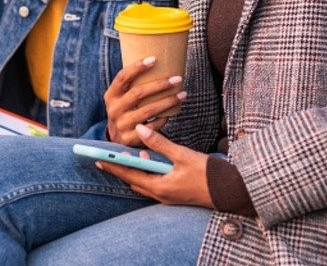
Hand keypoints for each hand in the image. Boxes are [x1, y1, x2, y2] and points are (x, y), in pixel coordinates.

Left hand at [96, 124, 211, 206]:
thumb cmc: (208, 174)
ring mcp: (168, 197)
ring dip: (135, 170)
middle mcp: (161, 195)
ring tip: (128, 155)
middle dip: (120, 168)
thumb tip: (140, 129)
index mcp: (159, 187)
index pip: (128, 175)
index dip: (112, 165)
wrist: (231, 192)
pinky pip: (154, 184)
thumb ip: (159, 143)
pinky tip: (149, 161)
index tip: (96, 158)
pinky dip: (147, 172)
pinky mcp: (175, 194)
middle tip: (106, 156)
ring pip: (143, 182)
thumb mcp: (182, 155)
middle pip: (133, 180)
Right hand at [104, 57, 185, 145]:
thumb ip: (132, 84)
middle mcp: (114, 109)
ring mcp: (121, 125)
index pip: (122, 77)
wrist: (116, 137)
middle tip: (177, 79)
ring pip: (148, 110)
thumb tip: (157, 61)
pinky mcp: (130, 138)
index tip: (154, 59)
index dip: (137, 67)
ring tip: (182, 94)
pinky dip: (163, 119)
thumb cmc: (126, 110)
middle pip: (138, 93)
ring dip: (167, 101)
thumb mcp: (122, 97)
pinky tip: (174, 112)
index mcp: (111, 95)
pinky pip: (152, 127)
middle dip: (160, 85)